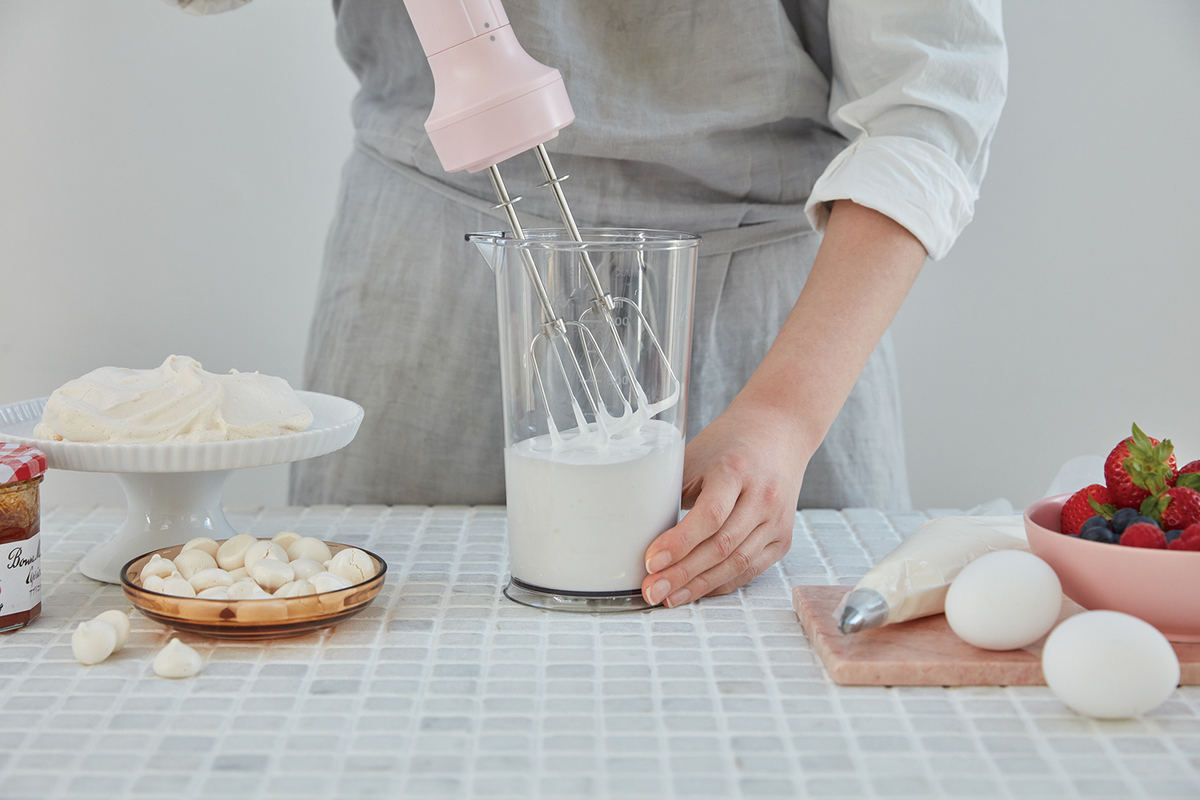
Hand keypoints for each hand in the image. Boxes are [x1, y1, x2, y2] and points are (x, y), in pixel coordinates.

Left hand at [641, 399, 809, 607]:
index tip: (651, 561)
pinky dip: (722, 583)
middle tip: (651, 591)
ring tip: (668, 597)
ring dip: (700, 585)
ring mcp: (777, 519)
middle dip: (682, 574)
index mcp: (736, 470)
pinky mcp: (783, 537)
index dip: (679, 543)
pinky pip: (752, 569)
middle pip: (722, 546)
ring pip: (738, 563)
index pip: (709, 516)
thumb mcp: (696, 456)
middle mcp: (763, 497)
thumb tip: (640, 533)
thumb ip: (675, 491)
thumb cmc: (729, 443)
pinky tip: (697, 590)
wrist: (778, 431)